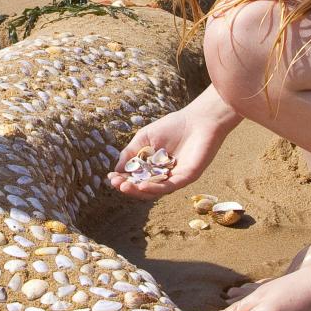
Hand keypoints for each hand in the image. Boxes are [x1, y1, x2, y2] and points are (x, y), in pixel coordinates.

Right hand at [106, 104, 234, 199]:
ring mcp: (175, 178)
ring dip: (138, 191)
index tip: (111, 178)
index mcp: (153, 166)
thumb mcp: (145, 137)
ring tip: (124, 187)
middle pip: (143, 187)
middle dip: (128, 187)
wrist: (200, 120)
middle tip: (116, 184)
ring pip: (155, 191)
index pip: (135, 177)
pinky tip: (142, 186)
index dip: (123, 180)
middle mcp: (163, 175)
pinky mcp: (186, 178)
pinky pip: (169, 187)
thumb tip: (116, 170)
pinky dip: (154, 188)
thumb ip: (130, 152)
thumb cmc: (174, 125)